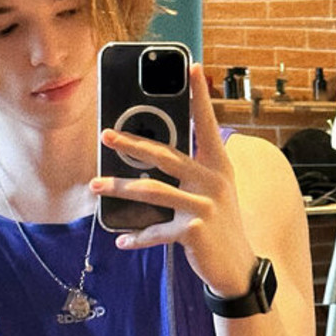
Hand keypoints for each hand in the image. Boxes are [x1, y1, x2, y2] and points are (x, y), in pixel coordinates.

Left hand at [91, 63, 257, 298]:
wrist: (239, 268)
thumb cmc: (220, 225)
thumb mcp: (213, 192)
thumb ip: (191, 171)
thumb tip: (151, 154)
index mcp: (219, 165)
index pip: (208, 124)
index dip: (200, 96)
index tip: (192, 67)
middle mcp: (213, 180)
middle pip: (165, 155)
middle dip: (131, 143)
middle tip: (105, 134)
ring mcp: (204, 205)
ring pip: (152, 191)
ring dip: (119, 188)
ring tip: (96, 185)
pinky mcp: (194, 231)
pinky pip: (156, 231)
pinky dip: (137, 237)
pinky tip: (122, 240)